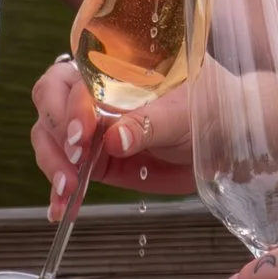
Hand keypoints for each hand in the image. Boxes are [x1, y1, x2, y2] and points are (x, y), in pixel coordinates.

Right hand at [30, 59, 196, 217]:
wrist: (228, 139)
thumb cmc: (210, 108)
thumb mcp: (184, 113)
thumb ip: (149, 123)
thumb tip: (113, 139)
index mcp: (114, 70)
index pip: (74, 79)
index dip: (71, 106)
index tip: (84, 135)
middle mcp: (97, 95)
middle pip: (50, 103)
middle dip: (56, 135)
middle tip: (74, 163)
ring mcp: (95, 129)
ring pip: (50, 137)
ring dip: (53, 164)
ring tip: (68, 192)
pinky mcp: (99, 160)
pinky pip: (68, 171)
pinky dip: (61, 191)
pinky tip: (62, 208)